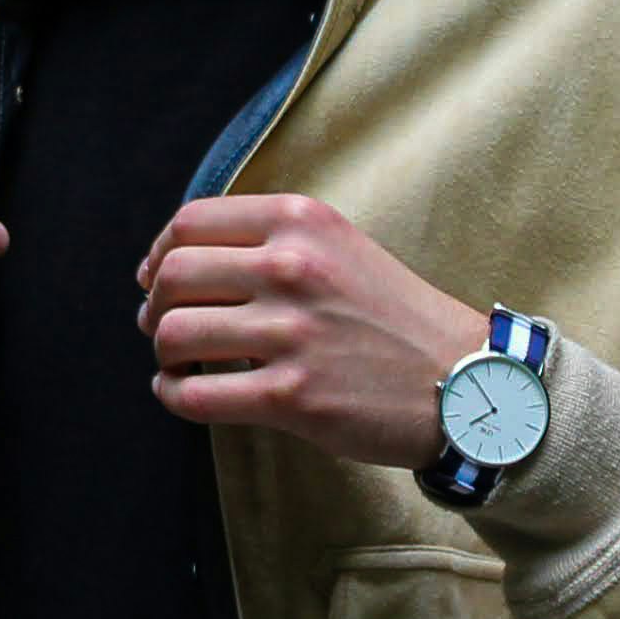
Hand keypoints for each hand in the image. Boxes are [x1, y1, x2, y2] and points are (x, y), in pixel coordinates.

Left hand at [134, 194, 490, 470]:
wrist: (464, 381)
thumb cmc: (394, 317)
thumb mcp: (340, 248)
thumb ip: (271, 243)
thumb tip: (178, 263)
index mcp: (302, 222)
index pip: (190, 223)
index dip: (159, 253)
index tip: (155, 278)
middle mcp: (293, 267)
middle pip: (174, 275)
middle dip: (155, 306)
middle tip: (162, 327)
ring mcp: (291, 333)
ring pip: (174, 334)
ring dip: (164, 353)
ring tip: (178, 363)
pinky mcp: (290, 396)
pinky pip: (193, 394)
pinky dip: (173, 394)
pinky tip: (184, 392)